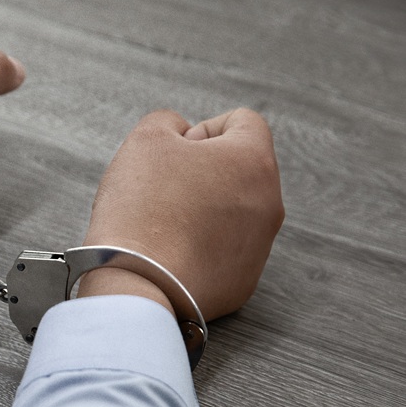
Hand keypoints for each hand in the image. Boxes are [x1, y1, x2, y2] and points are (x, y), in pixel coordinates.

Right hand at [78, 109, 283, 320]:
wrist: (136, 284)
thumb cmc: (141, 209)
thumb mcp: (145, 140)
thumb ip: (168, 122)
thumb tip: (183, 134)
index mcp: (254, 161)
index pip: (242, 122)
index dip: (201, 130)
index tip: (173, 154)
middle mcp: (270, 204)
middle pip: (238, 171)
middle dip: (202, 173)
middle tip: (161, 190)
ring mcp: (260, 248)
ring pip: (232, 213)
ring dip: (201, 211)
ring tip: (161, 226)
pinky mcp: (243, 283)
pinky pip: (223, 253)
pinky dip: (199, 249)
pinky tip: (168, 255)